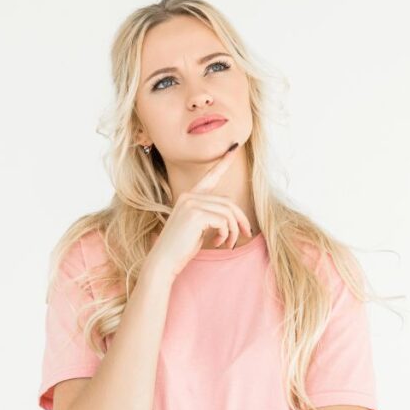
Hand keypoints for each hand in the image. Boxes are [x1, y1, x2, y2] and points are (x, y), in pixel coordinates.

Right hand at [146, 141, 252, 278]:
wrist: (163, 262)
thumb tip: (233, 213)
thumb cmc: (180, 249)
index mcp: (188, 197)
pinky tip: (218, 243)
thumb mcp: (197, 228)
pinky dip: (227, 234)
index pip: (210, 177)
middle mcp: (188, 196)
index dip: (223, 163)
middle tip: (245, 234)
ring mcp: (191, 204)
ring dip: (234, 230)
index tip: (234, 147)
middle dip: (240, 219)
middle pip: (228, 202)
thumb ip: (211, 215)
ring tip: (228, 244)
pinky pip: (224, 221)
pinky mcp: (195, 214)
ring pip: (228, 212)